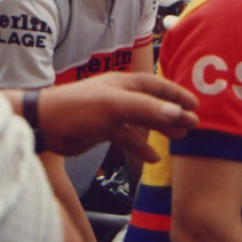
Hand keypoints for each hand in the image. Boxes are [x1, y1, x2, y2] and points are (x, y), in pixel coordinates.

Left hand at [37, 72, 197, 161]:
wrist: (46, 124)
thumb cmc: (78, 108)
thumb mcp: (114, 106)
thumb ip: (146, 109)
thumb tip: (178, 113)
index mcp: (124, 84)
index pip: (157, 86)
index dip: (176, 94)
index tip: (195, 105)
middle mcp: (119, 96)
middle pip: (153, 103)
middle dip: (173, 113)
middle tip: (194, 125)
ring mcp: (111, 113)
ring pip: (143, 121)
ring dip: (161, 129)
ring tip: (180, 138)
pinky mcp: (102, 130)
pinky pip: (128, 137)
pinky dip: (140, 146)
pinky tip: (152, 158)